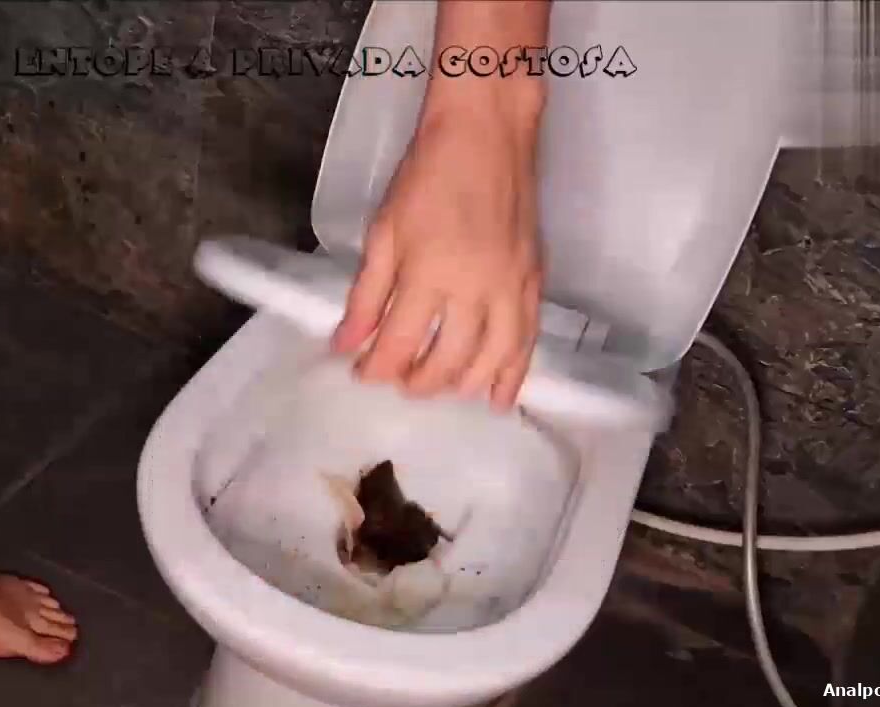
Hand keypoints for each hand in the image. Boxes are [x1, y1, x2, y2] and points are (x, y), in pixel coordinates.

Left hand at [330, 106, 542, 411]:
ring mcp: (511, 288)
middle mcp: (475, 289)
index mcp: (430, 274)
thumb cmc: (427, 175)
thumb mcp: (383, 232)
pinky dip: (514, 375)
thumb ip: (366, 295)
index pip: (399, 343)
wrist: (486, 134)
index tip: (362, 373)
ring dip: (462, 384)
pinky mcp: (534, 281)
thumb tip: (345, 343)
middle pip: (447, 361)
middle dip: (418, 381)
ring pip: (491, 360)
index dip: (377, 367)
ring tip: (441, 390)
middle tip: (399, 382)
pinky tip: (500, 400)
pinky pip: (528, 341)